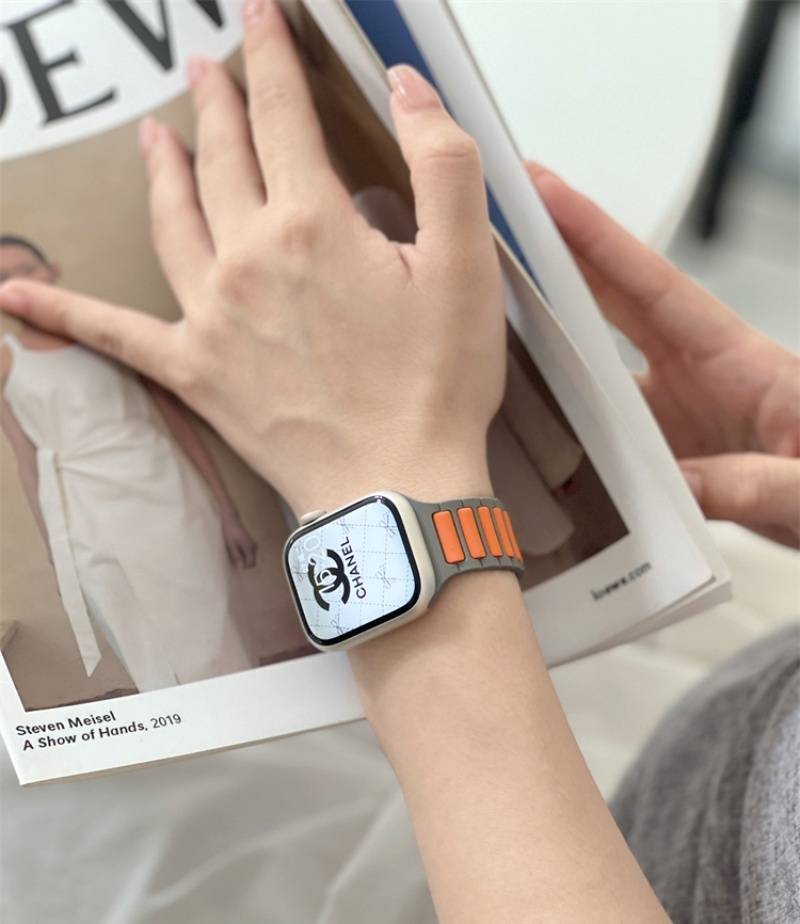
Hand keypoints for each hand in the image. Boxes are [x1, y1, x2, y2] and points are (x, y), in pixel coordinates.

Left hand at [0, 0, 503, 518]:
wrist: (397, 488)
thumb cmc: (435, 386)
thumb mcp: (468, 264)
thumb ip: (441, 162)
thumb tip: (405, 89)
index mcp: (311, 223)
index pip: (280, 113)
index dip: (272, 54)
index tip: (260, 13)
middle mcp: (248, 258)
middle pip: (221, 158)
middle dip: (217, 103)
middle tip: (207, 67)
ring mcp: (212, 316)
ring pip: (172, 221)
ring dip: (161, 171)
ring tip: (153, 137)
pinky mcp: (196, 373)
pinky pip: (116, 333)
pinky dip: (65, 310)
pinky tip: (17, 292)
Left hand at [221, 510, 256, 568]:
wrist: (232, 521)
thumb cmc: (230, 532)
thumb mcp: (231, 546)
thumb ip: (237, 557)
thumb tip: (241, 567)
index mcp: (250, 547)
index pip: (251, 564)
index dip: (244, 566)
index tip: (235, 563)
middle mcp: (254, 546)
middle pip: (252, 562)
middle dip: (243, 563)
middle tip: (233, 557)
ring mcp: (254, 545)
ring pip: (250, 558)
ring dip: (243, 558)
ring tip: (234, 551)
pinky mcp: (251, 543)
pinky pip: (249, 553)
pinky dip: (243, 554)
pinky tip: (236, 548)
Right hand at [527, 163, 799, 547]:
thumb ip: (753, 482)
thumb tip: (682, 484)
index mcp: (737, 360)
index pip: (655, 287)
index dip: (598, 240)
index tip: (550, 196)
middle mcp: (700, 380)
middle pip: (614, 309)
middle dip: (559, 264)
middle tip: (502, 228)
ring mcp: (682, 419)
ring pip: (601, 379)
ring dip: (553, 360)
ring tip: (491, 338)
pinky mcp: (674, 459)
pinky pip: (612, 443)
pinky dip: (575, 443)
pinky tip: (542, 449)